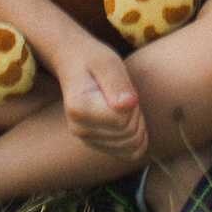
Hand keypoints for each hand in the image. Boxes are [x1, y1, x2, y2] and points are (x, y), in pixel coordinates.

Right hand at [49, 36, 144, 157]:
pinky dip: (135, 137)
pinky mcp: (95, 144)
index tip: (125, 87)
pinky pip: (128, 153)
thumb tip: (130, 104)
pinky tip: (126, 118)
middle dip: (137, 114)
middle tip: (126, 94)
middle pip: (129, 135)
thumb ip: (118, 82)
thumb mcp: (107, 61)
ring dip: (137, 125)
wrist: (74, 64)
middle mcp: (79, 129)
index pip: (123, 121)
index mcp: (79, 109)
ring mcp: (86, 139)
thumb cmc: (94, 59)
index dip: (133, 104)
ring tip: (124, 104)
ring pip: (131, 147)